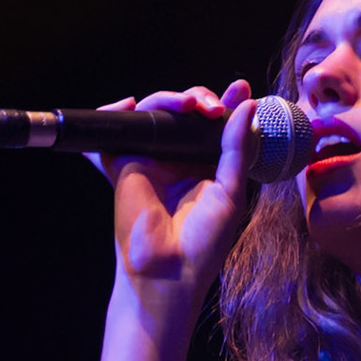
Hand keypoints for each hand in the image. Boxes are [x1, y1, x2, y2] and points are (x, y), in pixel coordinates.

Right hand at [88, 79, 258, 306]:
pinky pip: (114, 131)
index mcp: (207, 165)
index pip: (215, 125)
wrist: (169, 270)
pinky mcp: (122, 164)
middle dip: (198, 99)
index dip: (227, 103)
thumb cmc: (204, 241)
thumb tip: (246, 105)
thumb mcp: (230, 190)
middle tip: (212, 107)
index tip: (241, 89)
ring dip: (169, 99)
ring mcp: (150, 159)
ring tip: (189, 105)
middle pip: (184, 112)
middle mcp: (177, 159)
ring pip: (154, 113)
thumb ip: (238, 147)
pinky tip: (129, 104)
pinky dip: (115, 112)